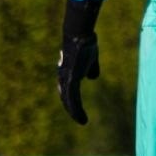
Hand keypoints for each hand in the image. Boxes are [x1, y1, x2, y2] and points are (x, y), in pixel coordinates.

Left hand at [57, 0, 102, 124]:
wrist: (80, 35)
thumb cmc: (85, 43)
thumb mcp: (90, 58)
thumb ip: (90, 68)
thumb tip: (92, 77)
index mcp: (68, 71)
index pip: (67, 89)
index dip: (71, 99)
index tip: (77, 108)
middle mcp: (64, 76)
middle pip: (65, 96)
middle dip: (71, 107)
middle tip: (79, 118)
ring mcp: (66, 79)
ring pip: (68, 100)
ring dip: (75, 112)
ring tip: (82, 121)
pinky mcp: (71, 80)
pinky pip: (72, 99)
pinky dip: (76, 110)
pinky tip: (82, 118)